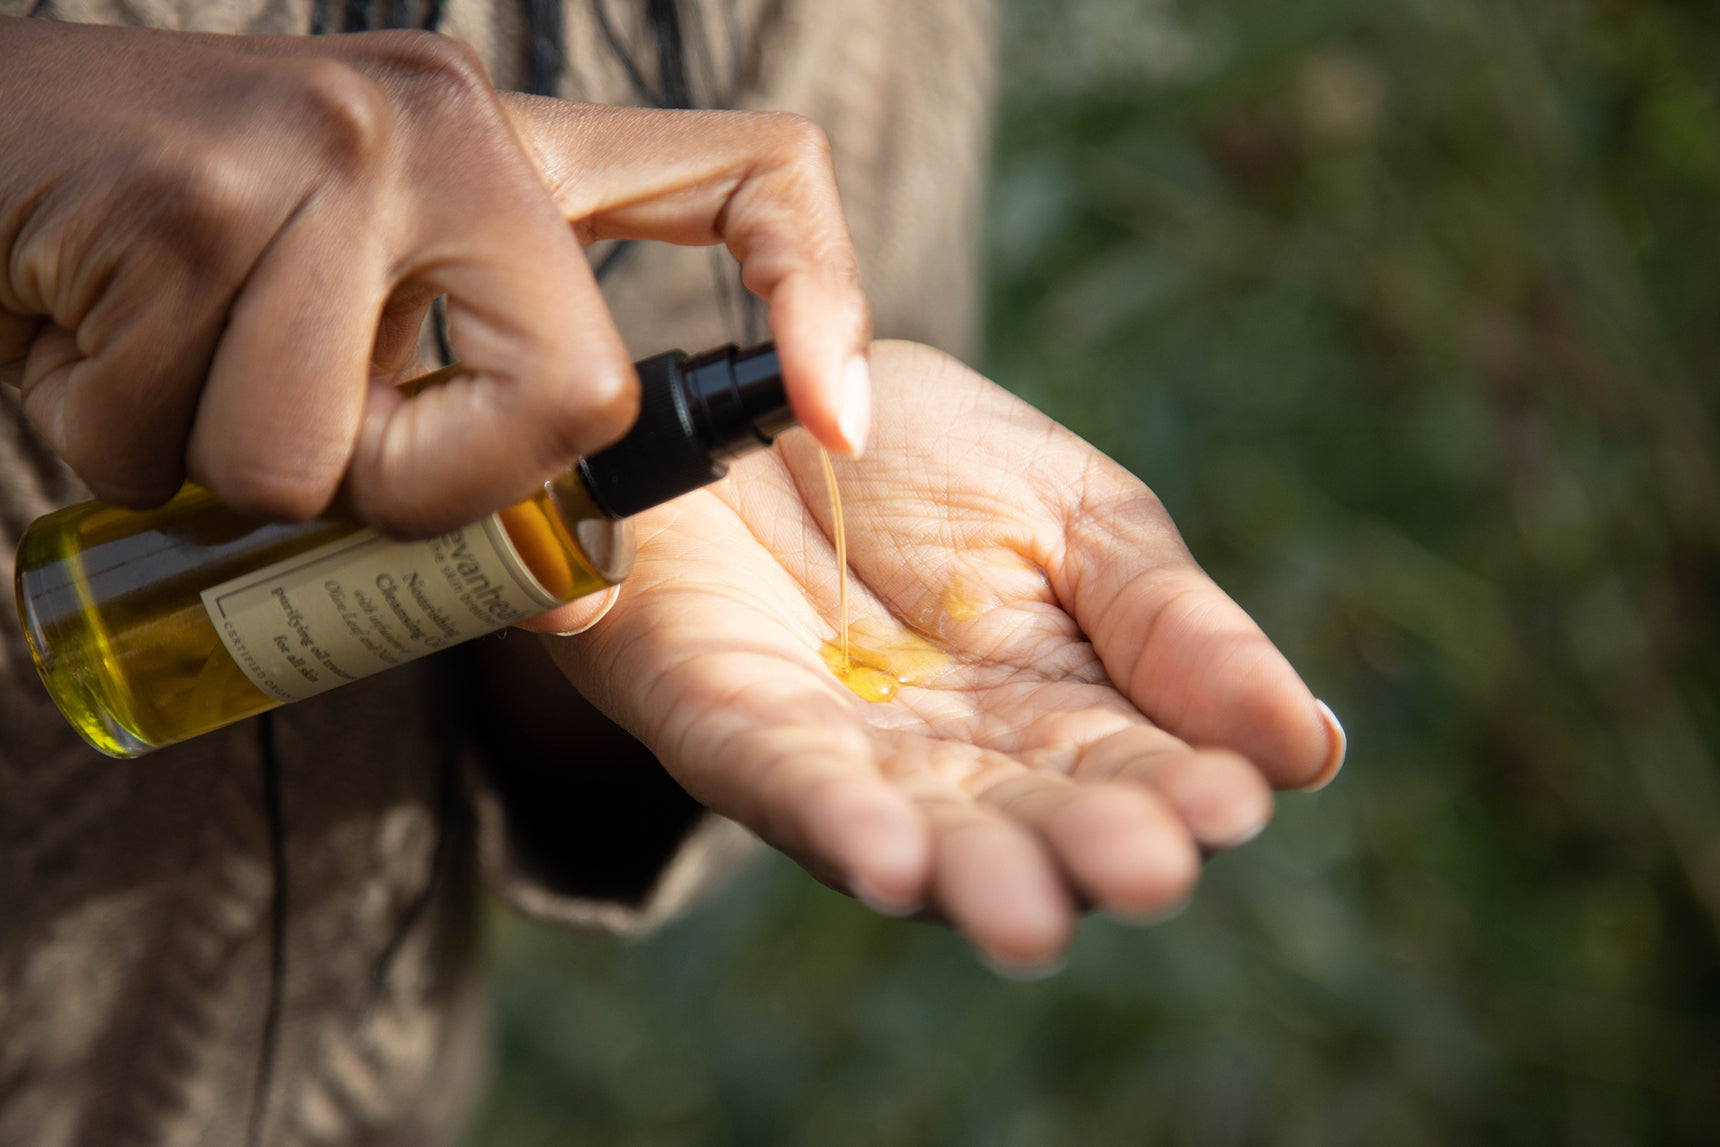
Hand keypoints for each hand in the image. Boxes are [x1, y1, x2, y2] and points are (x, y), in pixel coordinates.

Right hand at [0, 19, 867, 532]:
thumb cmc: (186, 276)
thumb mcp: (361, 342)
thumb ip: (476, 448)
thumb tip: (568, 601)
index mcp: (518, 157)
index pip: (750, 173)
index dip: (817, 288)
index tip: (839, 421)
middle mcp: (450, 125)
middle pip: (569, 403)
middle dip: (431, 493)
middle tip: (321, 447)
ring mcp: (331, 145)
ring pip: (336, 455)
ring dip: (235, 478)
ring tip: (175, 364)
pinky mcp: (200, 194)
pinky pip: (190, 437)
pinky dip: (122, 442)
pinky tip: (97, 339)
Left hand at [536, 341, 1344, 971]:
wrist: (766, 392)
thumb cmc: (922, 456)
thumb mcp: (1076, 511)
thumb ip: (1172, 624)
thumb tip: (1311, 745)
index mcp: (1062, 708)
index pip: (1140, 770)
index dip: (1184, 791)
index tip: (1235, 802)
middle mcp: (961, 761)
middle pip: (1037, 826)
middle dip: (1087, 851)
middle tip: (1146, 868)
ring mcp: (849, 759)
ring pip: (923, 841)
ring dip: (975, 880)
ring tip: (1031, 916)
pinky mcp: (738, 733)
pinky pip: (788, 790)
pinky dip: (835, 827)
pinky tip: (889, 860)